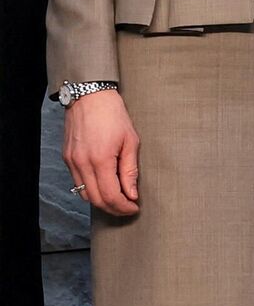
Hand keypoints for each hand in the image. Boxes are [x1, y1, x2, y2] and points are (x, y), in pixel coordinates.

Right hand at [64, 90, 138, 214]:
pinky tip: (104, 186)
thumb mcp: (131, 141)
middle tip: (128, 208)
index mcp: (100, 160)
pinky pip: (78, 182)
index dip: (123, 207)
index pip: (110, 195)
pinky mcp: (67, 158)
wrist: (90, 97)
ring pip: (84, 194)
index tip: (134, 208)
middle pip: (95, 200)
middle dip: (113, 208)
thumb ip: (130, 170)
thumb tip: (132, 193)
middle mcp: (82, 164)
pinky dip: (91, 189)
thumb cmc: (113, 115)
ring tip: (118, 199)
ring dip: (101, 201)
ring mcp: (72, 162)